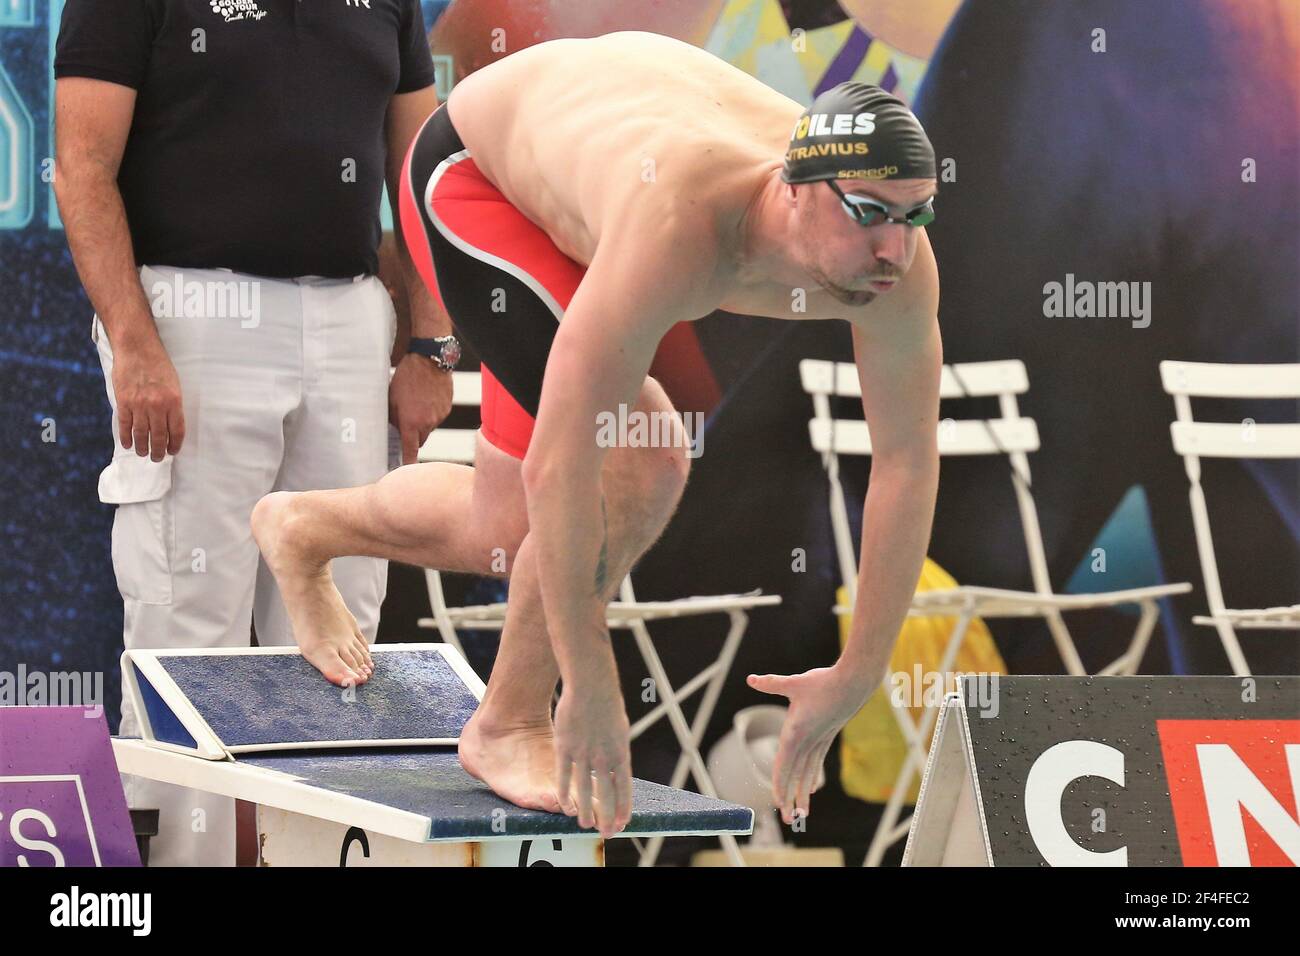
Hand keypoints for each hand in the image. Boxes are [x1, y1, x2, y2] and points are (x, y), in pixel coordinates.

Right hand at [111, 335, 184, 460]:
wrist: (137, 349)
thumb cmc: (159, 365)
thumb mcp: (174, 384)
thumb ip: (173, 404)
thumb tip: (171, 425)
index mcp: (174, 401)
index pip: (177, 431)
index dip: (175, 444)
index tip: (173, 451)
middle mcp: (157, 405)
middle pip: (158, 436)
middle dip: (158, 451)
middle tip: (157, 458)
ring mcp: (138, 404)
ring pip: (141, 433)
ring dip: (142, 447)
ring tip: (144, 454)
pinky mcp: (123, 401)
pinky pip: (124, 425)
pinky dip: (126, 437)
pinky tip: (128, 444)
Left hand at [389, 353, 452, 464]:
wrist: (429, 361)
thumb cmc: (406, 378)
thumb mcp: (391, 398)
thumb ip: (393, 417)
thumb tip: (393, 428)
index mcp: (411, 423)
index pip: (410, 450)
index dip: (408, 461)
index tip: (406, 469)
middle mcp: (427, 424)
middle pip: (421, 441)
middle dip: (414, 437)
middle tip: (406, 425)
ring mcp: (439, 417)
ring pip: (429, 428)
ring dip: (423, 423)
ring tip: (416, 405)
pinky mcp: (447, 408)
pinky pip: (438, 418)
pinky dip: (431, 413)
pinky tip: (426, 399)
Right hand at [553, 677, 632, 837]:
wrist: (591, 686)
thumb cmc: (607, 704)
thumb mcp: (619, 730)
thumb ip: (616, 751)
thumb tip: (617, 769)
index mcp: (620, 753)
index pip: (624, 788)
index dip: (623, 808)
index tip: (623, 823)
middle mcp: (603, 757)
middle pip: (606, 794)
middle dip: (607, 816)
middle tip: (606, 834)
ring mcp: (583, 754)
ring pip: (584, 789)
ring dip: (585, 810)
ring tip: (585, 826)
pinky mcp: (565, 748)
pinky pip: (564, 776)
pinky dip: (565, 793)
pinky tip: (565, 806)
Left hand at [747, 667, 867, 823]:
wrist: (855, 682)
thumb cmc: (824, 681)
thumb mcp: (794, 683)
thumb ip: (771, 683)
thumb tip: (751, 679)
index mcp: (796, 732)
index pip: (784, 764)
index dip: (779, 784)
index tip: (778, 802)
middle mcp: (808, 741)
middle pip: (795, 774)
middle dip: (790, 797)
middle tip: (787, 820)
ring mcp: (819, 741)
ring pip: (808, 772)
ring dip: (803, 793)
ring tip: (801, 813)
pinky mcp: (827, 737)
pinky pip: (817, 762)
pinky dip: (812, 776)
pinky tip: (811, 788)